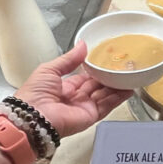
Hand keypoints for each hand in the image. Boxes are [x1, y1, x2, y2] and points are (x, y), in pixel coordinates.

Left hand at [15, 42, 132, 137]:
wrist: (32, 118)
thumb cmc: (34, 94)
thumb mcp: (49, 69)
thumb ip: (68, 59)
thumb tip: (82, 45)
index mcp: (64, 87)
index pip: (84, 77)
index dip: (95, 69)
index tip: (107, 60)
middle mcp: (75, 98)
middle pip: (97, 86)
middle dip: (109, 77)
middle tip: (123, 66)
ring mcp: (84, 107)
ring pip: (105, 95)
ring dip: (117, 86)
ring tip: (130, 75)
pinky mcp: (91, 116)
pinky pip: (107, 106)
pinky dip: (119, 98)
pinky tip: (129, 89)